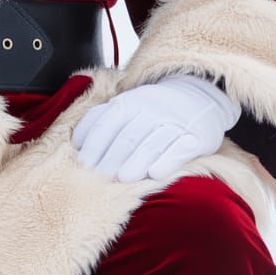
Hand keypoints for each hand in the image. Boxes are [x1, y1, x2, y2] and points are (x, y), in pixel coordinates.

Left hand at [71, 74, 240, 182]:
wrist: (197, 96)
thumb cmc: (152, 108)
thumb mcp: (126, 104)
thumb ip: (102, 119)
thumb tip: (77, 143)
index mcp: (129, 102)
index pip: (107, 122)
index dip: (95, 143)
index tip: (82, 163)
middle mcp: (150, 110)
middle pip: (128, 135)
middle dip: (111, 156)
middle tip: (98, 176)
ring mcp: (173, 123)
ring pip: (152, 143)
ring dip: (136, 161)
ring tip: (122, 178)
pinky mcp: (195, 137)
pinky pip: (179, 149)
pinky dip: (167, 161)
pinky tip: (155, 174)